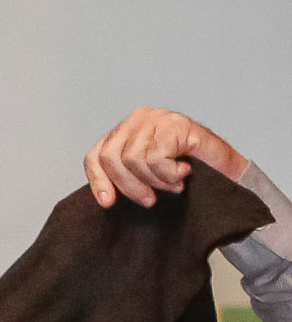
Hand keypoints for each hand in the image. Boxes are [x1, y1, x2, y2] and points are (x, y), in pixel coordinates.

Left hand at [85, 107, 244, 208]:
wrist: (226, 170)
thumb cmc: (188, 173)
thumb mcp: (146, 177)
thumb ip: (124, 177)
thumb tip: (104, 197)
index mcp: (125, 132)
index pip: (95, 156)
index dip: (98, 181)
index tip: (108, 202)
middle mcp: (137, 120)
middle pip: (110, 158)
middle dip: (129, 185)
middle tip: (150, 198)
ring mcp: (156, 119)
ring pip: (133, 159)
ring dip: (156, 180)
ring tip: (173, 183)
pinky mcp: (174, 125)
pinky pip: (156, 158)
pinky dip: (170, 173)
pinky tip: (184, 171)